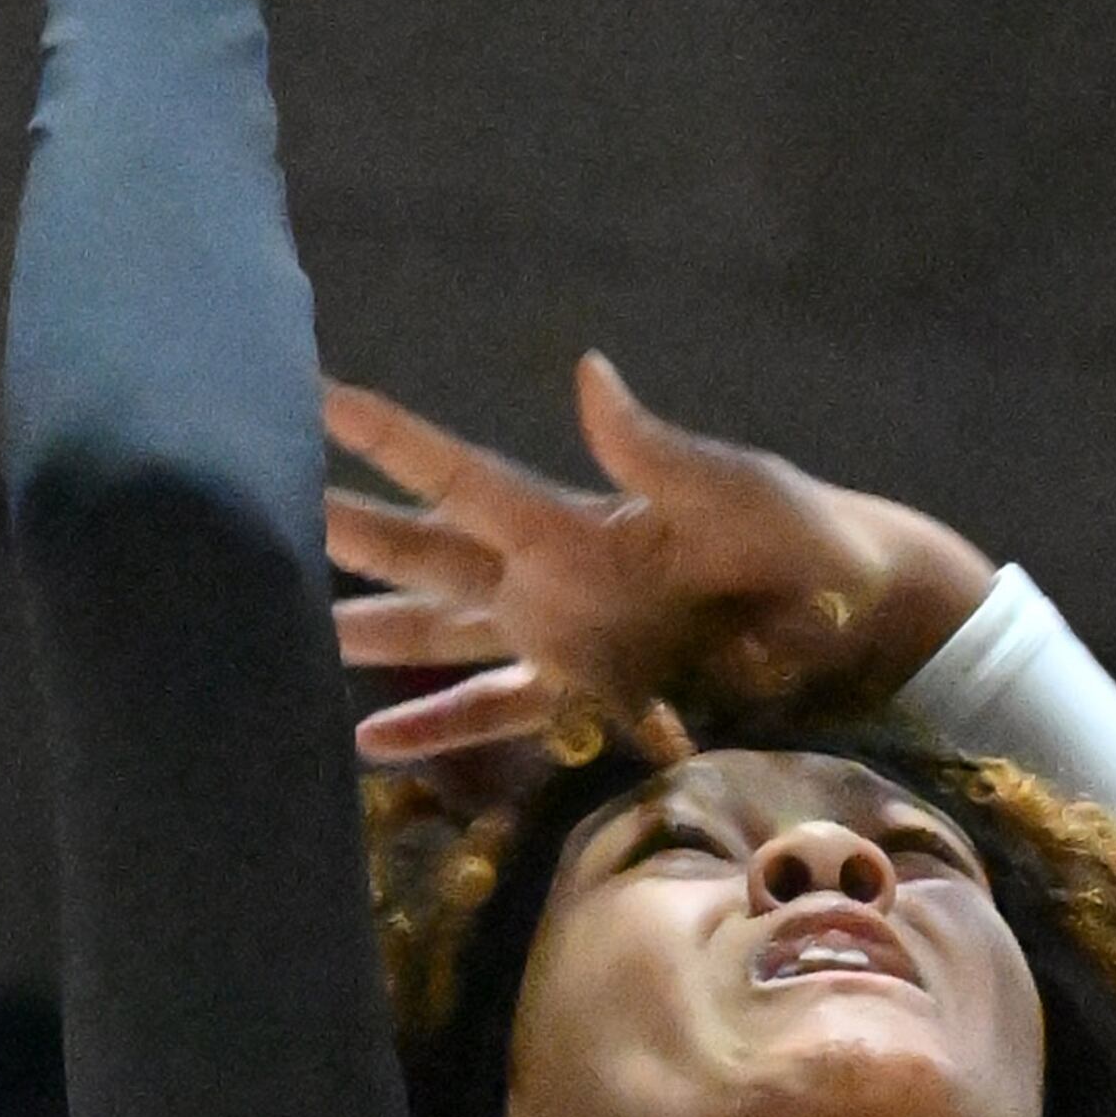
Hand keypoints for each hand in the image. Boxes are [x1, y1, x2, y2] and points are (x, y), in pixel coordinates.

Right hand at [321, 347, 994, 762]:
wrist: (856, 612)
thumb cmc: (799, 535)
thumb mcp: (729, 488)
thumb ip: (649, 449)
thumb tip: (589, 371)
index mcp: (568, 521)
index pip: (455, 475)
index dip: (384, 438)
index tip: (310, 390)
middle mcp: (546, 578)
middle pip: (423, 555)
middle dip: (345, 535)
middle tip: (259, 509)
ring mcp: (560, 641)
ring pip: (441, 637)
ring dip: (373, 639)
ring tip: (292, 638)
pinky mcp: (586, 700)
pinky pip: (494, 719)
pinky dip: (435, 732)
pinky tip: (371, 745)